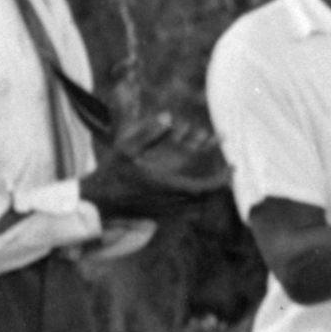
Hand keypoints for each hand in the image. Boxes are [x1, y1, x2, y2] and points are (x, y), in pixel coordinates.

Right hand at [78, 142, 218, 222]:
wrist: (98, 202)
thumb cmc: (111, 174)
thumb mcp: (125, 149)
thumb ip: (148, 133)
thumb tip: (168, 116)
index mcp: (165, 186)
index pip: (204, 188)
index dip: (221, 179)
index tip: (232, 167)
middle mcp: (170, 201)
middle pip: (206, 197)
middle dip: (220, 182)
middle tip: (229, 169)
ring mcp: (167, 211)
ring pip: (199, 204)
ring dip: (210, 190)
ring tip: (218, 175)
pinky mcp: (162, 215)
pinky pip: (188, 209)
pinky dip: (198, 197)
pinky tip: (197, 185)